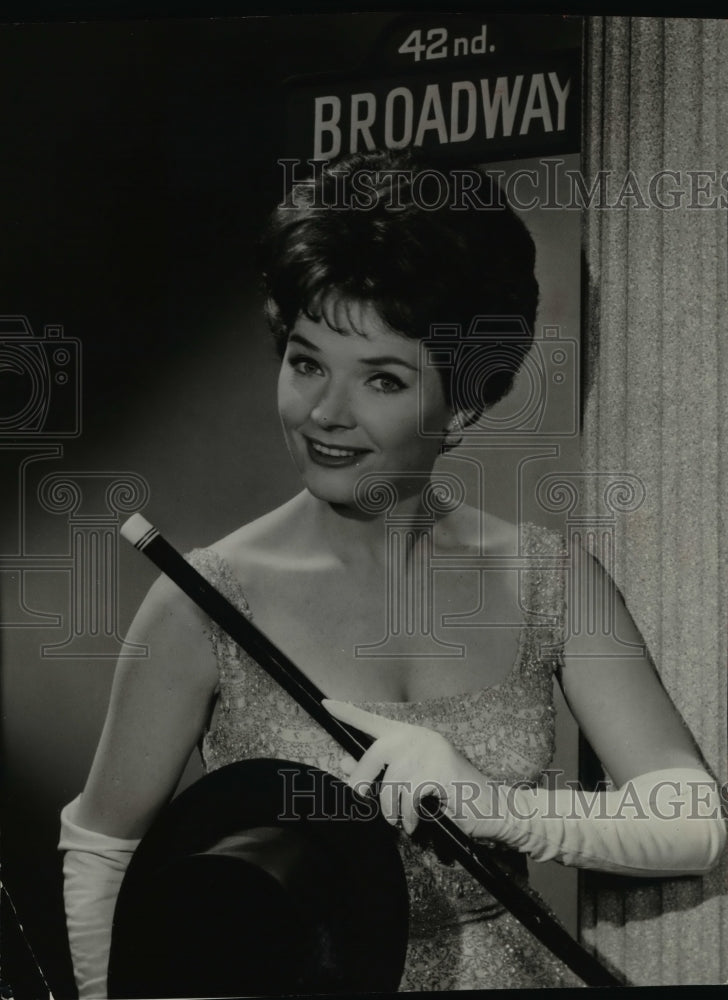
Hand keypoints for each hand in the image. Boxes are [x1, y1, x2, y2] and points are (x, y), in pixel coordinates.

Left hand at [322, 699, 499, 837]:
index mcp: (412, 734)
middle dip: (362, 780)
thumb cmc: (451, 793)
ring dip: (391, 809)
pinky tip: (416, 823)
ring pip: (392, 782)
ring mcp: (432, 753)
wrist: (492, 807)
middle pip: (376, 753)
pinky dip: (409, 817)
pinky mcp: (440, 773)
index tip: (326, 705)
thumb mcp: (413, 780)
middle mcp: (420, 737)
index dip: (349, 713)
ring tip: (400, 819)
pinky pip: (409, 798)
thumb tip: (343, 764)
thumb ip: (381, 771)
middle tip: (360, 799)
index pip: (374, 720)